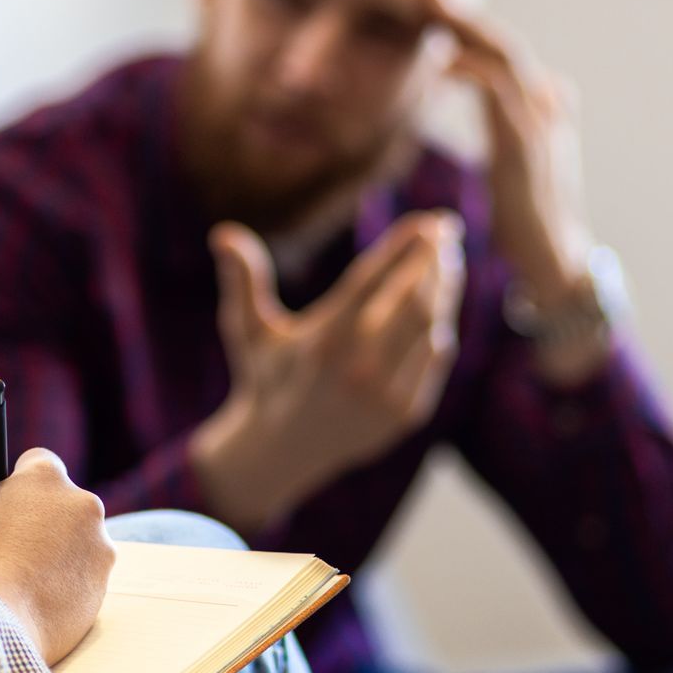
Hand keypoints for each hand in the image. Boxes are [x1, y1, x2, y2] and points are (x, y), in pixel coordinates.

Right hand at [0, 448, 114, 664]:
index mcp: (44, 477)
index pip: (39, 462)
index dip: (21, 483)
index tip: (10, 502)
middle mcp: (82, 504)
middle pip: (63, 505)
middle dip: (43, 521)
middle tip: (13, 547)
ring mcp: (99, 546)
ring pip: (76, 544)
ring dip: (56, 555)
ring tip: (21, 582)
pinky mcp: (104, 585)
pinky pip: (83, 579)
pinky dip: (65, 587)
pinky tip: (36, 602)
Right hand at [189, 212, 464, 532]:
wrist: (280, 452)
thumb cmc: (266, 377)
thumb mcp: (247, 330)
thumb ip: (241, 281)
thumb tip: (222, 234)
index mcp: (322, 341)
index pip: (372, 279)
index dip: (402, 246)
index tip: (426, 221)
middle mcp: (357, 368)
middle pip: (411, 299)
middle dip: (433, 259)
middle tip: (446, 228)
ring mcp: (385, 394)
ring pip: (429, 326)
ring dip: (445, 287)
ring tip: (449, 258)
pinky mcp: (404, 415)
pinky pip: (434, 359)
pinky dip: (440, 326)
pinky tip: (442, 303)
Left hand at [429, 0, 591, 309]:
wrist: (552, 257)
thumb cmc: (532, 213)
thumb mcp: (524, 159)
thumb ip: (525, 122)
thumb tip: (547, 89)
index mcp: (544, 107)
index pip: (508, 54)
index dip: (476, 27)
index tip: (439, 6)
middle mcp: (547, 107)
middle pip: (507, 45)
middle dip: (469, 16)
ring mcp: (540, 125)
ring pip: (506, 59)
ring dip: (468, 32)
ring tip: (433, 11)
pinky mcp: (525, 147)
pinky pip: (499, 93)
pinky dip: (470, 71)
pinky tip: (442, 65)